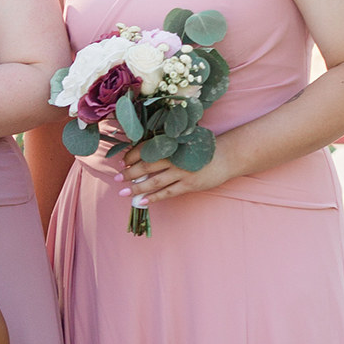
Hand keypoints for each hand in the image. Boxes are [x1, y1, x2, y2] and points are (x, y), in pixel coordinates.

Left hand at [119, 131, 240, 206]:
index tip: (122, 162)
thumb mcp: (183, 142)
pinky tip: (141, 201)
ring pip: (154, 181)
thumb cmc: (201, 148)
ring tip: (123, 192)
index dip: (131, 156)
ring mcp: (182, 172)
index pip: (146, 150)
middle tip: (116, 177)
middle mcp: (175, 158)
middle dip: (129, 173)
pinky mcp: (189, 185)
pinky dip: (153, 197)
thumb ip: (166, 147)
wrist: (227, 156)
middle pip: (146, 166)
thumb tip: (142, 157)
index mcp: (172, 145)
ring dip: (137, 187)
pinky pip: (167, 193)